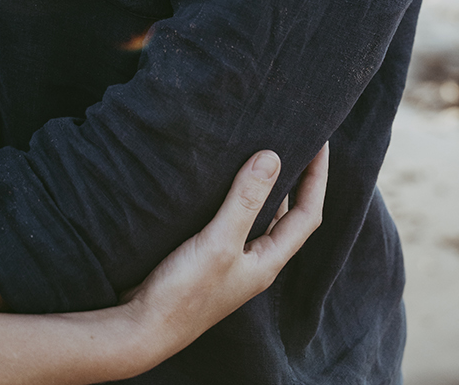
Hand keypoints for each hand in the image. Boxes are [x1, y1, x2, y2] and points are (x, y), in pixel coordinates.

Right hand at [122, 145, 327, 370]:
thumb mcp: (219, 242)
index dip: (318, 178)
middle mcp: (255, 260)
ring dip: (265, 186)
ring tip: (262, 150)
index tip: (321, 142)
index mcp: (268, 261)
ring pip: (259, 215)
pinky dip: (237, 194)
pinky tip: (223, 180)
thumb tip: (273, 157)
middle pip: (288, 215)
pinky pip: (232, 217)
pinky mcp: (207, 254)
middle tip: (295, 140)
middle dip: (296, 179)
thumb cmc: (185, 293)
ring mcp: (231, 258)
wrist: (144, 325)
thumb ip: (245, 201)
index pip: (307, 214)